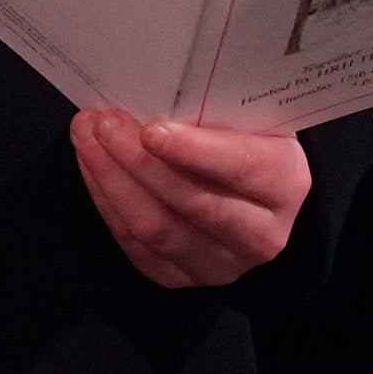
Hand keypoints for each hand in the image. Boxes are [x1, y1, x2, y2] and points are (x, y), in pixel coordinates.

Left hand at [71, 110, 309, 287]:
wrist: (258, 196)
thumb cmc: (251, 141)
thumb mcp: (252, 121)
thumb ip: (217, 114)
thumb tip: (153, 94)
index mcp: (286, 184)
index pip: (242, 168)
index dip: (195, 152)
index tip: (151, 129)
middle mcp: (260, 234)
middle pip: (191, 202)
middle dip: (138, 160)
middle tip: (103, 122)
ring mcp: (220, 264)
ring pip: (156, 229)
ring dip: (112, 181)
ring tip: (87, 139)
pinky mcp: (183, 278)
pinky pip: (135, 246)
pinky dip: (108, 203)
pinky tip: (93, 169)